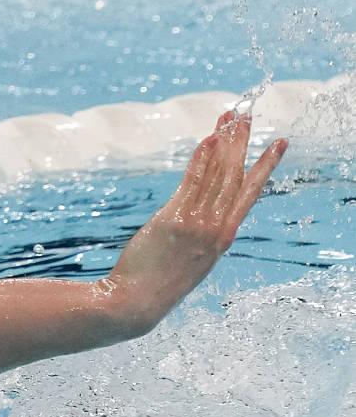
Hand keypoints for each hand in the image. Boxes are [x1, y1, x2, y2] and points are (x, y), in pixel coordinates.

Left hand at [103, 110, 286, 333]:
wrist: (138, 302)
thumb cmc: (158, 283)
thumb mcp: (188, 257)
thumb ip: (197, 232)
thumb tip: (195, 212)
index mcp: (224, 237)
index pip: (250, 192)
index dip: (266, 165)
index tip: (278, 143)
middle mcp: (217, 228)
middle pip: (236, 176)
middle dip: (243, 143)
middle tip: (248, 114)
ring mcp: (198, 224)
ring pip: (218, 175)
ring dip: (224, 143)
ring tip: (230, 117)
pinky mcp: (175, 220)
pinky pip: (193, 183)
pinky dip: (201, 160)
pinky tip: (207, 140)